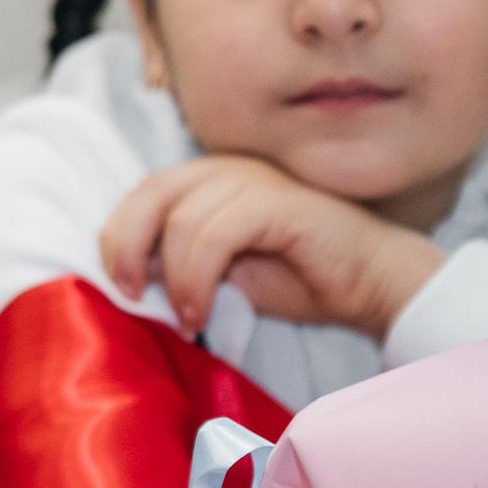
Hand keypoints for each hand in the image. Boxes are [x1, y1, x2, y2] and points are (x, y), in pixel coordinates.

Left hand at [99, 154, 444, 342]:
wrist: (371, 283)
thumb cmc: (297, 278)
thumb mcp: (218, 272)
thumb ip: (174, 260)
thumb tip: (128, 272)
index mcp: (202, 180)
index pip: (139, 196)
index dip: (116, 237)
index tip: (120, 286)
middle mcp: (222, 170)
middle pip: (147, 195)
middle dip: (126, 247)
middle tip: (131, 294)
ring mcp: (251, 180)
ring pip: (180, 220)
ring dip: (173, 277)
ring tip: (186, 317)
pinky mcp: (276, 201)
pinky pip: (215, 234)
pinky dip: (197, 277)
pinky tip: (201, 310)